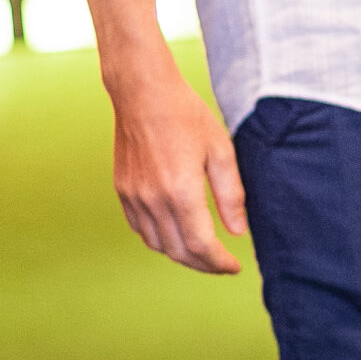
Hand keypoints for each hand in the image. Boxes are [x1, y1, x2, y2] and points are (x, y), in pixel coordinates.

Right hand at [108, 58, 246, 274]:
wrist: (143, 93)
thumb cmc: (186, 115)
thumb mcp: (221, 151)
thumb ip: (231, 195)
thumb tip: (238, 231)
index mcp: (181, 191)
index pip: (201, 246)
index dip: (219, 263)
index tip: (233, 266)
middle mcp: (153, 200)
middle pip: (178, 252)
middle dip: (203, 265)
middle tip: (221, 264)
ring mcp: (134, 197)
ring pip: (157, 245)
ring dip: (181, 254)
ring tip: (201, 251)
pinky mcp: (122, 190)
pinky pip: (140, 229)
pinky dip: (159, 239)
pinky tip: (175, 232)